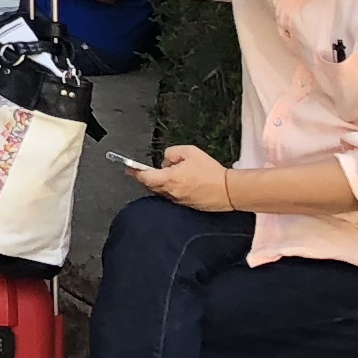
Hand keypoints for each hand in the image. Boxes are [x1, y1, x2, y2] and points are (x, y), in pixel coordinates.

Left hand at [125, 142, 243, 213]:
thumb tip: (165, 162)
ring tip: (157, 175)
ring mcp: (178, 201)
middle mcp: (171, 192)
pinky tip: (173, 184)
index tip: (128, 169)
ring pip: (161, 192)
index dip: (134, 173)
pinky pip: (171, 197)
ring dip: (156, 184)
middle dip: (143, 178)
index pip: (145, 177)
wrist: (229, 191)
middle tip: (138, 172)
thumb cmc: (210, 171)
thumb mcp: (189, 152)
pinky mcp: (187, 205)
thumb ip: (171, 153)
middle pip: (150, 186)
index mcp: (169, 179)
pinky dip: (168, 190)